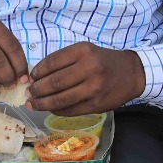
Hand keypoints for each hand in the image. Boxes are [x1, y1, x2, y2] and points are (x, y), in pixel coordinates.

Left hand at [28, 43, 146, 115]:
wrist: (132, 73)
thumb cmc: (104, 61)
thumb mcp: (86, 51)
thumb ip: (64, 61)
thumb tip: (36, 77)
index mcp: (84, 51)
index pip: (52, 62)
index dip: (37, 72)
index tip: (31, 78)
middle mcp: (89, 68)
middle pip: (54, 83)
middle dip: (37, 90)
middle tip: (30, 93)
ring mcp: (93, 88)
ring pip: (60, 100)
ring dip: (42, 103)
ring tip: (34, 103)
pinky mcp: (96, 104)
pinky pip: (69, 110)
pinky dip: (56, 110)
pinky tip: (50, 108)